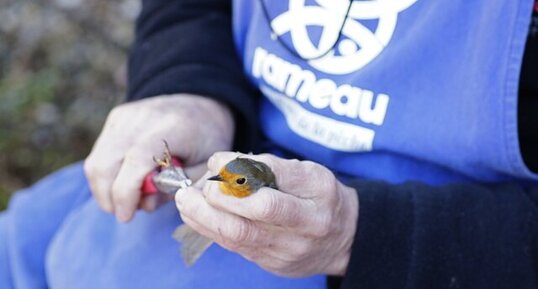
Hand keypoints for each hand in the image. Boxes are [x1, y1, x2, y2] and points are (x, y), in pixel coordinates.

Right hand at [84, 94, 233, 221]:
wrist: (201, 104)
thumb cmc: (207, 140)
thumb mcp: (206, 168)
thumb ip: (177, 187)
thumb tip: (143, 203)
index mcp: (172, 128)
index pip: (135, 162)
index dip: (126, 194)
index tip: (126, 216)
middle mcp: (143, 118)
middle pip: (106, 164)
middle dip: (109, 197)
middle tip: (125, 213)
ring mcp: (126, 116)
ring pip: (96, 161)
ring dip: (104, 188)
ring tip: (128, 199)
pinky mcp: (117, 117)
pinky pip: (100, 152)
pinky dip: (106, 174)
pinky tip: (127, 180)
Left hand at [176, 152, 358, 276]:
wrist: (344, 240)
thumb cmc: (321, 198)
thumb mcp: (309, 173)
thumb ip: (272, 168)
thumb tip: (225, 164)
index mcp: (317, 196)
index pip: (274, 184)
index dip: (238, 172)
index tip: (216, 161)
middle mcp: (305, 226)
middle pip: (254, 217)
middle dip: (217, 199)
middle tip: (197, 186)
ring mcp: (287, 250)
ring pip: (238, 236)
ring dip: (204, 216)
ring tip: (185, 199)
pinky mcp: (272, 263)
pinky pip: (236, 247)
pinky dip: (211, 228)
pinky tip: (196, 215)